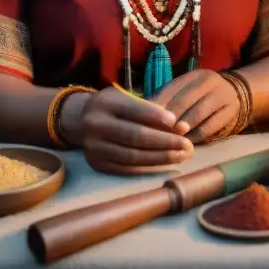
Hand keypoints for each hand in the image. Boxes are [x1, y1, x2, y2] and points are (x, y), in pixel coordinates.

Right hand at [77, 86, 194, 174]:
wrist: (81, 120)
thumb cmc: (115, 107)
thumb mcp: (129, 100)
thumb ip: (154, 112)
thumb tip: (182, 128)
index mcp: (105, 103)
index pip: (134, 110)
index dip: (158, 118)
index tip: (180, 124)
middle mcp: (95, 125)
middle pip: (135, 136)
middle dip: (165, 142)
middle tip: (188, 146)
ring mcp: (93, 147)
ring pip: (132, 156)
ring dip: (161, 158)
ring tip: (182, 156)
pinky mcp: (96, 164)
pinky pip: (127, 168)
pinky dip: (149, 167)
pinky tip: (166, 164)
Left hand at [151, 70, 240, 143]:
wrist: (236, 94)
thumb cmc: (201, 97)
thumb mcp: (186, 93)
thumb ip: (168, 102)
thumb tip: (143, 116)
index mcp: (193, 75)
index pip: (172, 89)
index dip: (158, 105)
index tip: (146, 121)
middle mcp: (209, 81)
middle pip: (185, 99)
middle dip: (170, 118)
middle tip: (156, 133)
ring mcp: (223, 94)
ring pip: (198, 112)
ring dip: (182, 128)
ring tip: (170, 140)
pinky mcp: (231, 110)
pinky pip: (211, 125)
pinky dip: (196, 136)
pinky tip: (187, 143)